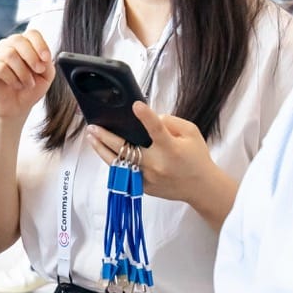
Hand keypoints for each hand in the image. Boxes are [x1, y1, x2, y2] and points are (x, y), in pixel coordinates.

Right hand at [0, 30, 53, 120]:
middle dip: (31, 57)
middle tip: (38, 71)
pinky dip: (12, 78)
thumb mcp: (45, 76)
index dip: (40, 44)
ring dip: (23, 72)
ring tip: (28, 84)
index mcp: (23, 44)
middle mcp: (7, 46)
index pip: (31, 34)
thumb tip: (43, 56)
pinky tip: (16, 85)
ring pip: (9, 54)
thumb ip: (47, 63)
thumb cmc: (30, 90)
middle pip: (18, 40)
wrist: (16, 108)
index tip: (46, 59)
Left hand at [88, 103, 220, 207]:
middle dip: (106, 136)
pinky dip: (113, 161)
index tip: (136, 105)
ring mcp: (148, 178)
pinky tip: (103, 150)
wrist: (201, 188)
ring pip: (118, 163)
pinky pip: (124, 172)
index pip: (157, 130)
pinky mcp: (143, 187)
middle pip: (126, 149)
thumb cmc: (197, 157)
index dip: (146, 117)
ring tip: (91, 137)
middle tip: (93, 126)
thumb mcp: (191, 133)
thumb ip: (170, 122)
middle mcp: (157, 164)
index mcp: (171, 149)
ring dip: (102, 149)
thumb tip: (148, 117)